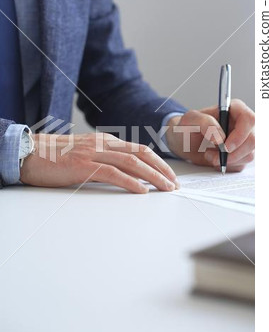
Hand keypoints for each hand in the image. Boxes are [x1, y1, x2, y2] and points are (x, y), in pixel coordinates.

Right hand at [20, 133, 179, 192]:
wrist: (30, 153)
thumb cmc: (56, 156)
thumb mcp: (86, 153)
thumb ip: (105, 159)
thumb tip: (125, 173)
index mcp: (105, 141)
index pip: (139, 149)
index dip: (158, 162)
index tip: (170, 175)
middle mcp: (103, 144)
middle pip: (141, 154)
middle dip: (162, 169)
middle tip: (175, 184)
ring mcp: (93, 153)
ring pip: (131, 162)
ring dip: (153, 176)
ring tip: (166, 188)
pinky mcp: (82, 166)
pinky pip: (112, 173)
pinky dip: (130, 182)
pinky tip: (142, 191)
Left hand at [166, 99, 254, 171]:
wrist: (184, 142)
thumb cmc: (187, 127)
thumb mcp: (189, 121)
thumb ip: (205, 123)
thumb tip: (221, 138)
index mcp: (234, 109)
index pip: (249, 120)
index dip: (240, 135)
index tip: (224, 147)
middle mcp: (243, 123)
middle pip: (252, 140)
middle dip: (232, 153)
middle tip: (212, 156)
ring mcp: (244, 139)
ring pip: (249, 154)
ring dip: (228, 161)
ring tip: (210, 155)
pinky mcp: (241, 153)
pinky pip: (242, 164)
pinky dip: (227, 166)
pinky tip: (215, 160)